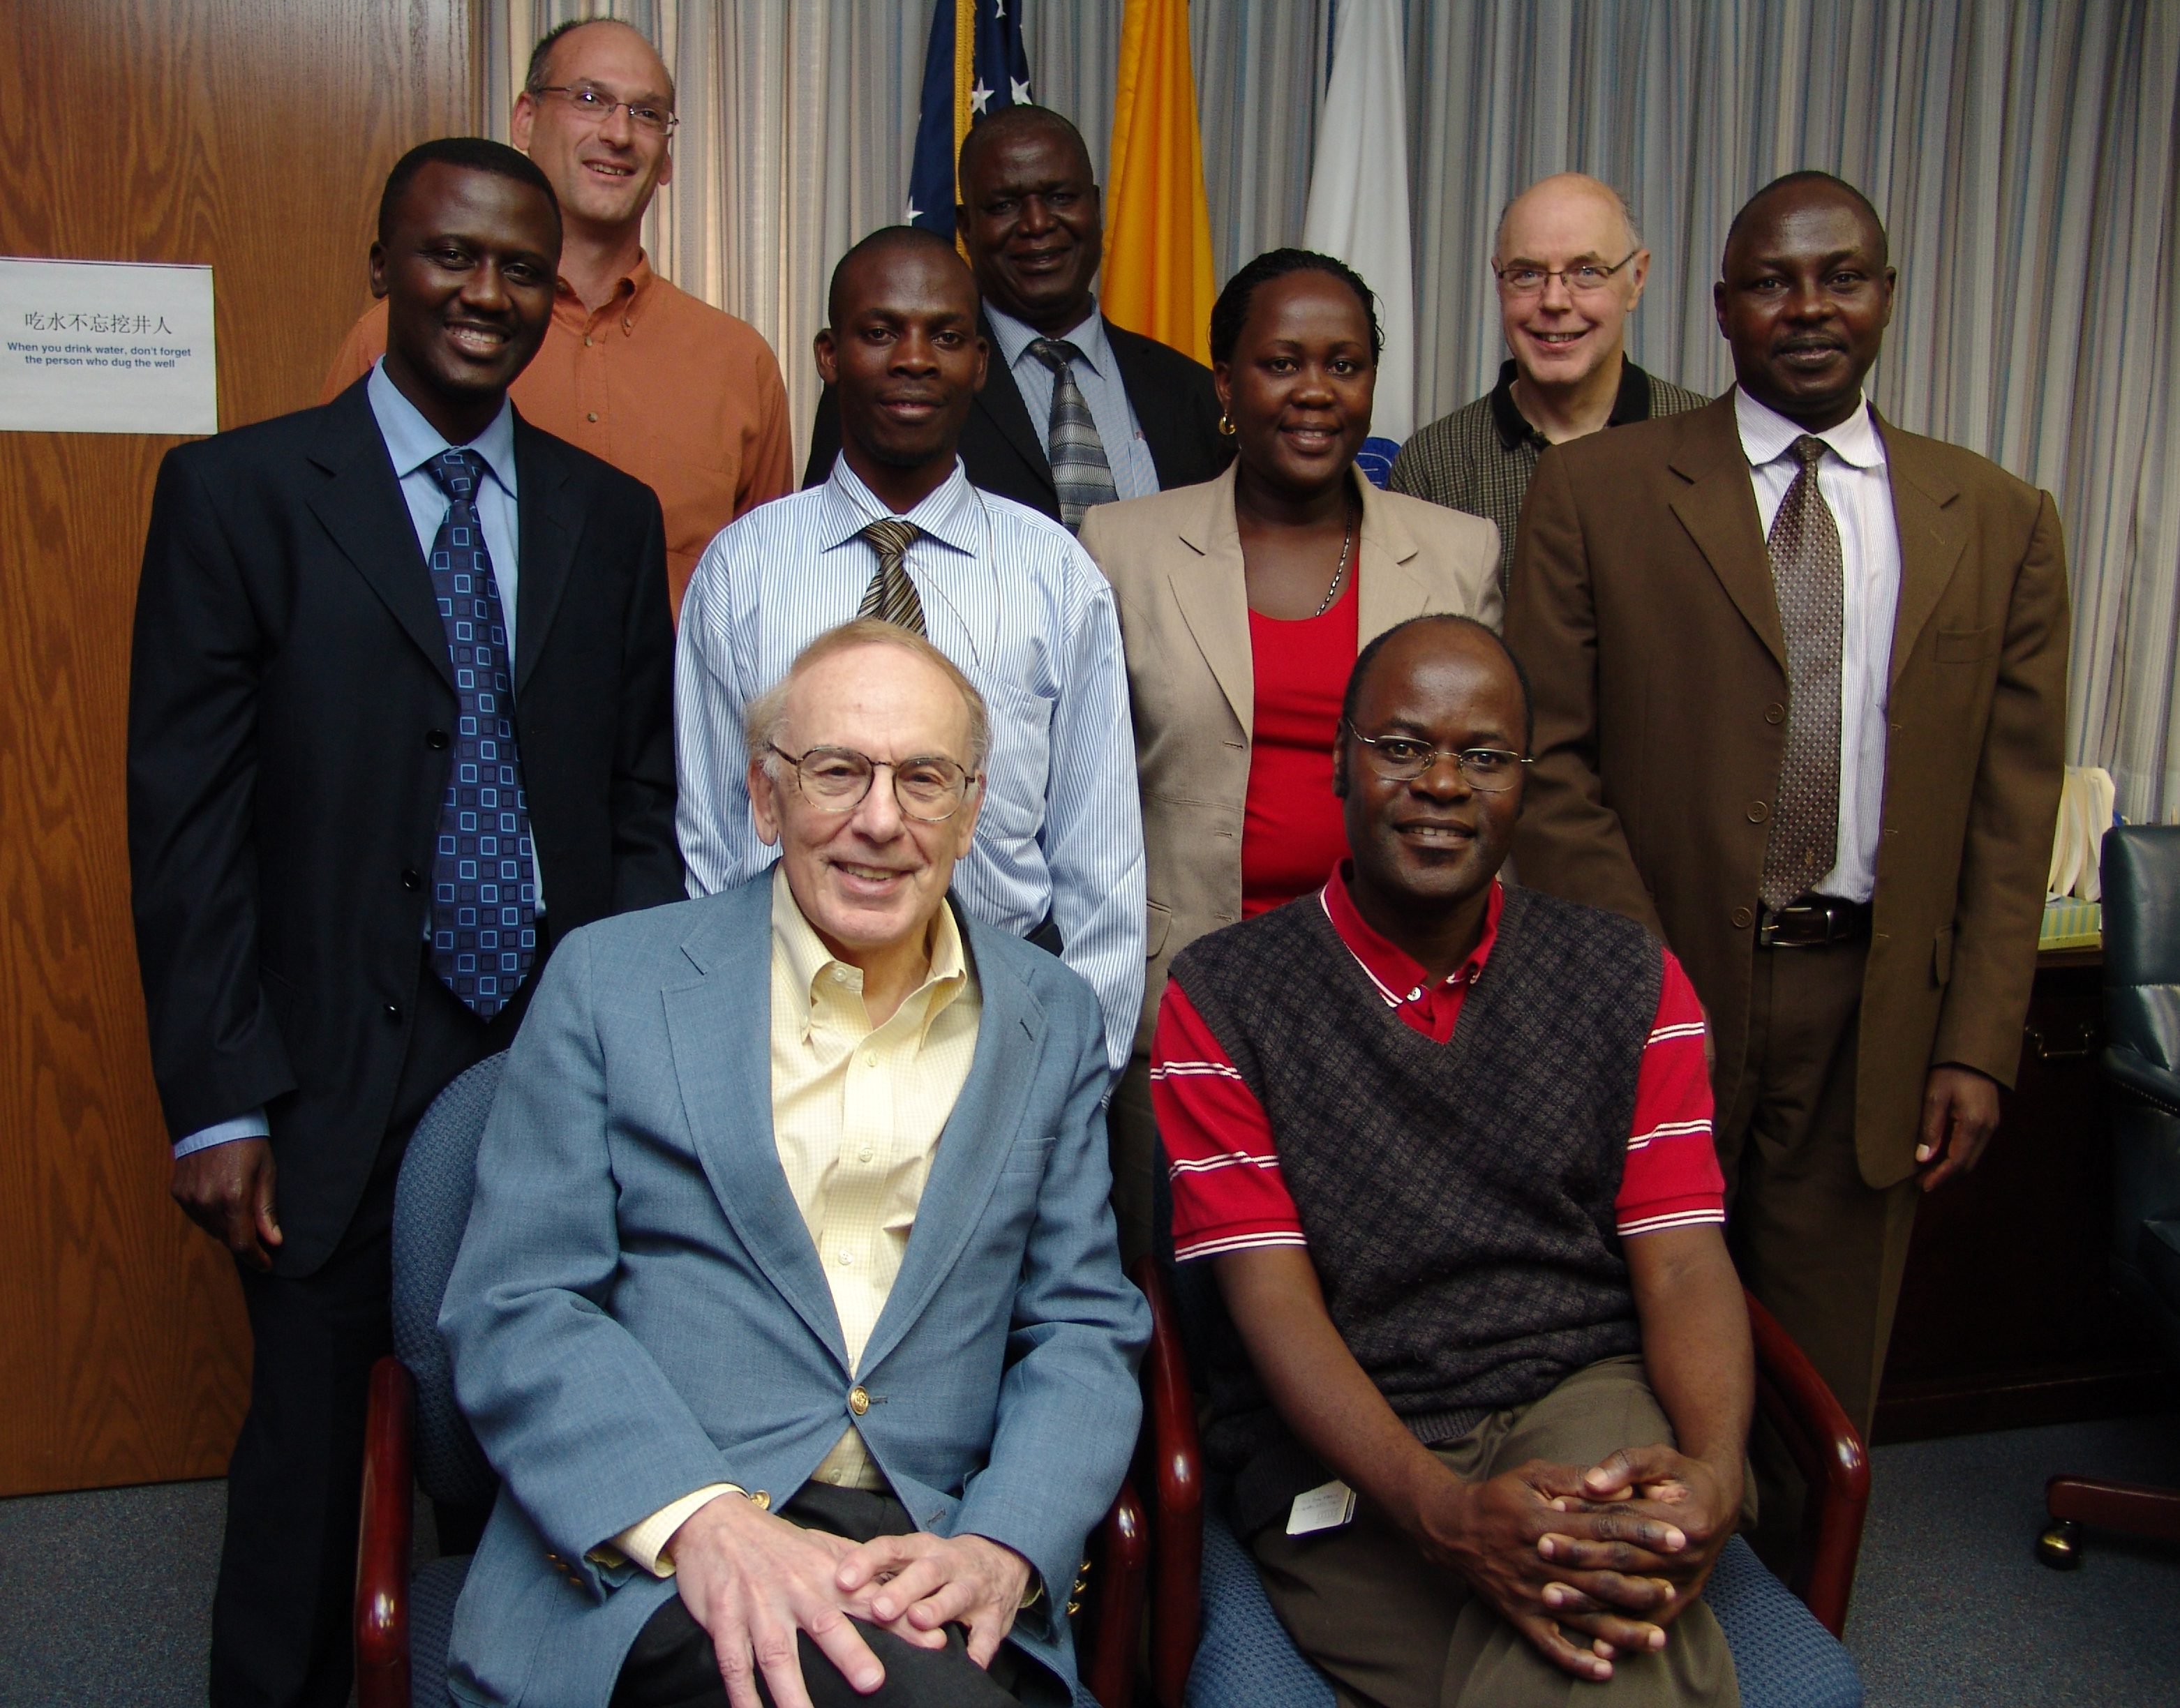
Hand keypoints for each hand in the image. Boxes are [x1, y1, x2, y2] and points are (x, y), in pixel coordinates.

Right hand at [171, 1138, 281, 1270]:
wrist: (216, 1117)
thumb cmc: (248, 1141)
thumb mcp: (267, 1172)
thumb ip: (267, 1210)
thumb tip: (273, 1241)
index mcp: (233, 1197)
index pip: (241, 1243)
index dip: (255, 1258)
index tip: (266, 1265)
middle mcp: (206, 1202)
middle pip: (226, 1238)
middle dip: (244, 1242)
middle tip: (260, 1239)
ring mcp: (189, 1198)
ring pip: (210, 1229)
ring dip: (227, 1229)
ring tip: (242, 1214)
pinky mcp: (178, 1192)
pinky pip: (196, 1216)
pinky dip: (211, 1217)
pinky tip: (222, 1203)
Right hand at [667, 1491, 933, 1707]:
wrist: (716, 1523)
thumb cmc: (777, 1542)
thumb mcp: (821, 1547)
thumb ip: (860, 1568)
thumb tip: (902, 1584)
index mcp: (825, 1574)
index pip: (870, 1600)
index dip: (902, 1621)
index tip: (934, 1641)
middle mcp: (795, 1591)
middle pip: (825, 1624)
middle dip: (849, 1653)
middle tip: (873, 1682)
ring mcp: (758, 1607)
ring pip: (777, 1653)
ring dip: (792, 1691)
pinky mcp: (724, 1620)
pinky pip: (733, 1663)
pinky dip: (742, 1694)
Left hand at [834, 1531, 1032, 1669]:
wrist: (1003, 1558)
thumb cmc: (942, 1564)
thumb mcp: (915, 1557)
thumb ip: (881, 1570)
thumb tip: (830, 1586)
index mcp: (923, 1549)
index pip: (890, 1548)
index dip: (866, 1562)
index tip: (841, 1580)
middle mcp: (949, 1563)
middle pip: (925, 1572)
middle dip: (902, 1589)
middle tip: (878, 1607)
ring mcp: (973, 1588)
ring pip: (956, 1595)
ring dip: (937, 1608)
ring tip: (918, 1621)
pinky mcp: (994, 1616)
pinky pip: (988, 1634)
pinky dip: (979, 1650)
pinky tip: (969, 1664)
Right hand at [1413, 1460, 1688, 1680]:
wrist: (1452, 1529)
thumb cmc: (1498, 1498)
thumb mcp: (1532, 1475)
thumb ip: (1574, 1479)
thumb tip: (1619, 1487)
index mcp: (1547, 1522)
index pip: (1604, 1529)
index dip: (1643, 1533)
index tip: (1676, 1538)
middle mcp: (1542, 1561)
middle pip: (1600, 1578)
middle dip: (1640, 1585)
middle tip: (1675, 1588)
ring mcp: (1531, 1593)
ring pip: (1583, 1617)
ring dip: (1622, 1630)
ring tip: (1658, 1637)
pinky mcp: (1520, 1616)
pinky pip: (1550, 1644)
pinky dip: (1576, 1660)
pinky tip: (1604, 1669)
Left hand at [1531, 1446, 1738, 1638]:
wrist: (1720, 1503)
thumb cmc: (1682, 1476)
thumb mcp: (1660, 1458)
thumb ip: (1626, 1466)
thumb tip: (1592, 1482)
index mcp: (1685, 1519)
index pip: (1625, 1518)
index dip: (1587, 1512)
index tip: (1551, 1507)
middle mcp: (1687, 1557)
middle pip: (1624, 1559)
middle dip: (1579, 1555)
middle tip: (1540, 1549)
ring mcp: (1686, 1583)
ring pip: (1631, 1596)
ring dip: (1590, 1600)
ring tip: (1550, 1597)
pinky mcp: (1684, 1600)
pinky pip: (1650, 1622)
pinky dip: (1625, 1637)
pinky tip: (1598, 1650)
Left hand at [1915, 1064, 2000, 1189]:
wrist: (1974, 1054)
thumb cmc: (1950, 1071)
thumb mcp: (1935, 1096)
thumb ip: (1930, 1128)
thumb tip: (1924, 1158)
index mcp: (1974, 1123)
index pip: (1958, 1161)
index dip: (1940, 1176)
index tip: (1924, 1186)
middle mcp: (1987, 1128)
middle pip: (1968, 1164)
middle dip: (1946, 1177)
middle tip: (1922, 1183)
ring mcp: (1991, 1125)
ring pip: (1973, 1158)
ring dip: (1953, 1169)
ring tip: (1929, 1174)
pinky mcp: (1989, 1121)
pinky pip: (1975, 1147)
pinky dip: (1959, 1157)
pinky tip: (1942, 1158)